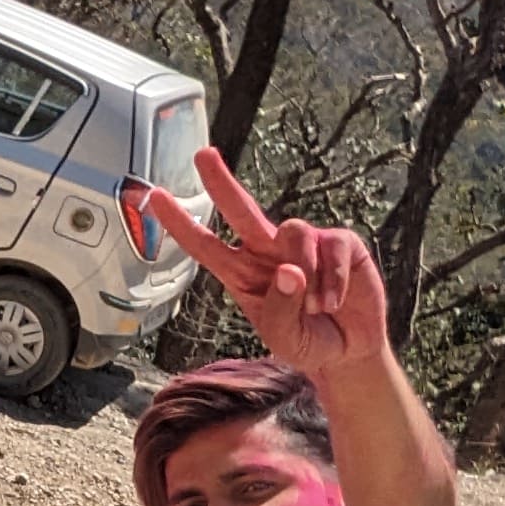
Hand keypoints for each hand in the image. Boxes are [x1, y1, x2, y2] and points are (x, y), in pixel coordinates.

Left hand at [147, 146, 386, 374]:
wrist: (349, 350)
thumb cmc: (306, 341)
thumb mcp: (284, 338)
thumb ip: (280, 309)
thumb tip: (290, 270)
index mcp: (243, 274)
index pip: (206, 246)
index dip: (181, 224)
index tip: (156, 197)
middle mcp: (268, 252)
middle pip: (240, 210)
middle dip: (221, 182)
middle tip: (202, 155)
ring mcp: (303, 244)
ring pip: (293, 232)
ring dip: (305, 275)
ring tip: (314, 307)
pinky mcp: (338, 243)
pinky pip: (331, 248)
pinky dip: (333, 281)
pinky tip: (334, 302)